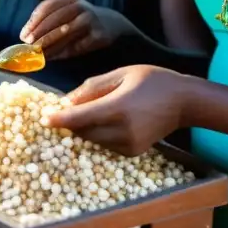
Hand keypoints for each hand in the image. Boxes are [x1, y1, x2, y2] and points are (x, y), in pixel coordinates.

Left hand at [19, 0, 113, 59]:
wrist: (112, 23)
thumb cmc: (80, 20)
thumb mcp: (65, 13)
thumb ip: (46, 20)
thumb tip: (24, 36)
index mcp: (69, 0)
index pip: (48, 7)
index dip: (34, 21)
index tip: (23, 35)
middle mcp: (80, 7)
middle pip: (56, 19)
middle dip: (40, 33)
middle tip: (29, 45)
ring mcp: (91, 20)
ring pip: (66, 32)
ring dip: (50, 44)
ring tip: (38, 53)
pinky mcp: (99, 35)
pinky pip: (78, 46)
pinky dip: (63, 52)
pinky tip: (53, 57)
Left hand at [45, 65, 190, 155]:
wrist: (184, 101)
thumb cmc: (153, 80)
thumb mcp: (121, 74)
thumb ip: (93, 87)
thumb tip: (67, 100)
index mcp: (118, 108)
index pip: (80, 118)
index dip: (59, 120)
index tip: (43, 119)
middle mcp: (123, 131)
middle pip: (84, 132)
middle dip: (69, 124)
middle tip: (56, 113)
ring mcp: (129, 145)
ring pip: (93, 140)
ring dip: (83, 129)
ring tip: (79, 114)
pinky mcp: (133, 152)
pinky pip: (106, 145)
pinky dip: (98, 135)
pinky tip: (101, 121)